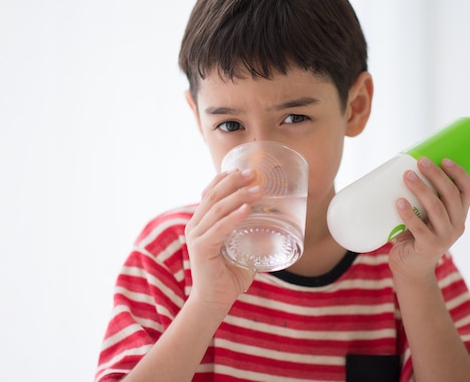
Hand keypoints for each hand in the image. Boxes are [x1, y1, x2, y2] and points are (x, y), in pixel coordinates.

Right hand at [184, 169, 262, 310]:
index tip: (242, 168)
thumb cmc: (228, 276)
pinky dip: (233, 217)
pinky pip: (218, 229)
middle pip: (213, 195)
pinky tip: (246, 209)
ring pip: (217, 208)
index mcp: (202, 222)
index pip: (209, 193)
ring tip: (257, 189)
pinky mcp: (201, 249)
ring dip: (238, 196)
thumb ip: (250, 236)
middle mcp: (195, 225)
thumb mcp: (240, 248)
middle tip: (254, 173)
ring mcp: (196, 236)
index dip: (225, 178)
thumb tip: (274, 225)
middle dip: (234, 181)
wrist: (214, 301)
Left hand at [389, 157, 469, 280]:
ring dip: (421, 189)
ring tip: (407, 176)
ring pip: (436, 208)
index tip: (444, 159)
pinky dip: (409, 214)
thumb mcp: (424, 215)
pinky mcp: (429, 247)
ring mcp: (445, 238)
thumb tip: (396, 168)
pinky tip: (399, 202)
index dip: (459, 173)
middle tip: (420, 161)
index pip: (468, 190)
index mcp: (459, 214)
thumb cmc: (415, 235)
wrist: (411, 268)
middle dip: (436, 175)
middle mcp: (457, 225)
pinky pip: (419, 228)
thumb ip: (418, 198)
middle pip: (451, 195)